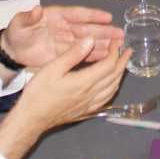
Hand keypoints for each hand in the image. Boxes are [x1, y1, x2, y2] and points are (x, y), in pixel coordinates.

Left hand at [0, 5, 124, 68]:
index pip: (77, 14)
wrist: (13, 50)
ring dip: (103, 44)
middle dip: (104, 31)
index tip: (108, 17)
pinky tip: (105, 57)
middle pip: (87, 29)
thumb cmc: (18, 31)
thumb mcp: (19, 23)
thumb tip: (37, 9)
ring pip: (88, 43)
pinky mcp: (64, 55)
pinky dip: (93, 56)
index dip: (92, 15)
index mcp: (57, 16)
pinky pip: (81, 55)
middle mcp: (66, 28)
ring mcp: (66, 42)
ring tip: (118, 46)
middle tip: (120, 34)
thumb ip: (28, 17)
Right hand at [0, 38, 129, 158]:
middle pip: (114, 77)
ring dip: (120, 76)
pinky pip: (106, 100)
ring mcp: (89, 105)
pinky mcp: (85, 112)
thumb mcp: (52, 68)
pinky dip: (113, 90)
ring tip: (122, 65)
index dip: (115, 52)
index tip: (116, 41)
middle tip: (127, 51)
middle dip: (122, 62)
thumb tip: (91, 40)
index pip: (108, 65)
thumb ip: (73, 54)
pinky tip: (111, 86)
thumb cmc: (39, 92)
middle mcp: (91, 94)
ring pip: (112, 89)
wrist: (31, 119)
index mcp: (85, 82)